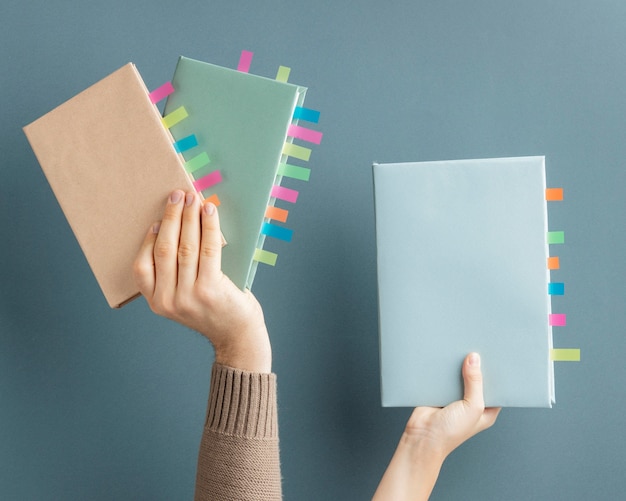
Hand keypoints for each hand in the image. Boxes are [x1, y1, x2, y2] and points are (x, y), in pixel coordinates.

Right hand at [133, 190, 271, 372]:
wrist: (238, 336)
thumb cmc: (214, 311)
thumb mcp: (183, 299)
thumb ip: (175, 275)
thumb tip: (178, 228)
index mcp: (156, 302)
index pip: (142, 265)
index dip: (149, 238)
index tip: (158, 218)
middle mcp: (168, 300)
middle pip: (164, 249)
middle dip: (171, 218)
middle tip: (176, 196)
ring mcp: (188, 296)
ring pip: (185, 247)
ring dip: (189, 218)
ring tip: (192, 199)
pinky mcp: (210, 289)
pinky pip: (208, 249)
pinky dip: (209, 226)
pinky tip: (209, 212)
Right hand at [373, 353, 499, 500]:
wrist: (421, 437)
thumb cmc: (450, 432)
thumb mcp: (472, 407)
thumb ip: (475, 382)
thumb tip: (474, 359)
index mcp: (485, 410)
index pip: (495, 388)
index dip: (496, 374)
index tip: (497, 356)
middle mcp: (471, 403)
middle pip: (477, 379)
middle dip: (477, 366)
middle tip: (479, 347)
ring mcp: (454, 397)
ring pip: (459, 376)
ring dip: (459, 366)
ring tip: (463, 347)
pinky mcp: (439, 392)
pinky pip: (444, 376)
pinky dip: (444, 368)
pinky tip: (446, 357)